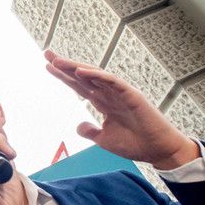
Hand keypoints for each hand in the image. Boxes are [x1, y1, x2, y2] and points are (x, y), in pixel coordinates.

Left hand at [44, 50, 199, 168]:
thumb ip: (91, 131)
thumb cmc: (135, 144)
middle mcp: (110, 94)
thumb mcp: (104, 139)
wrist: (157, 151)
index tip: (47, 66)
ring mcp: (120, 93)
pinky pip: (112, 82)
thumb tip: (78, 126)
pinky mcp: (131, 95)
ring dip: (76, 67)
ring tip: (58, 61)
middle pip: (83, 76)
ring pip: (95, 75)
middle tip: (47, 53)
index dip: (64, 76)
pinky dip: (97, 75)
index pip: (80, 86)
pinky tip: (81, 71)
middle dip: (65, 65)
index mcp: (104, 103)